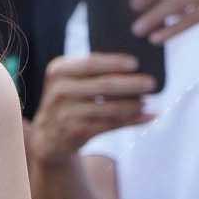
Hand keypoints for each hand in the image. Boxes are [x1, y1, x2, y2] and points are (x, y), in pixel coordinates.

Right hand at [29, 51, 156, 160]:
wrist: (47, 136)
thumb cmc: (68, 100)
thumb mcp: (69, 81)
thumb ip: (89, 69)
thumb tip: (132, 62)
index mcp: (59, 70)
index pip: (91, 63)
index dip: (115, 63)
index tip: (136, 63)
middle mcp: (59, 91)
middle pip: (103, 85)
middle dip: (131, 84)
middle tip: (151, 83)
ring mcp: (66, 114)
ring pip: (108, 108)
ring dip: (132, 105)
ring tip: (148, 101)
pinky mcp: (75, 132)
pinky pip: (109, 125)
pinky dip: (131, 121)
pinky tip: (147, 116)